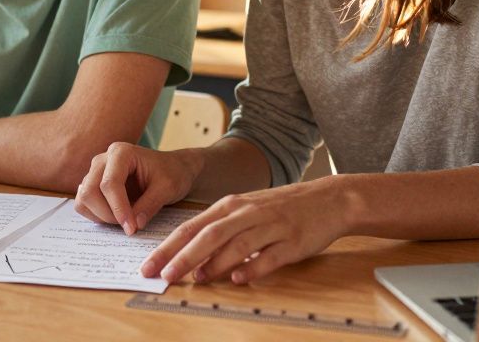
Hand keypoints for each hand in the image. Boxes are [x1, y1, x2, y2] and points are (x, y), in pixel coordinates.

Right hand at [74, 142, 202, 234]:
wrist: (173, 169)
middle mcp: (103, 159)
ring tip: (124, 220)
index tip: (132, 228)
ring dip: (101, 216)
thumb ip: (150, 205)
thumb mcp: (168, 188)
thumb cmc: (172, 173)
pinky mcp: (93, 184)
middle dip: (107, 214)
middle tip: (129, 225)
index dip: (118, 209)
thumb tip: (134, 225)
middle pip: (90, 191)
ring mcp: (95, 172)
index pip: (109, 184)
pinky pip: (83, 204)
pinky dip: (96, 215)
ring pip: (84, 199)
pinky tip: (116, 217)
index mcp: (121, 153)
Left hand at [140, 178, 346, 284]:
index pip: (191, 227)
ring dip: (214, 262)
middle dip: (183, 256)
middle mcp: (247, 213)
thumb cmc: (282, 208)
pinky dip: (253, 267)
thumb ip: (222, 233)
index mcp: (231, 205)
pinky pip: (269, 256)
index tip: (149, 265)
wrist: (329, 199)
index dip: (168, 246)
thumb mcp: (247, 212)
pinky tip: (239, 279)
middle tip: (163, 275)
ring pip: (237, 244)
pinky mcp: (292, 241)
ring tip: (196, 279)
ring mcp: (271, 226)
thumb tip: (195, 263)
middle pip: (209, 234)